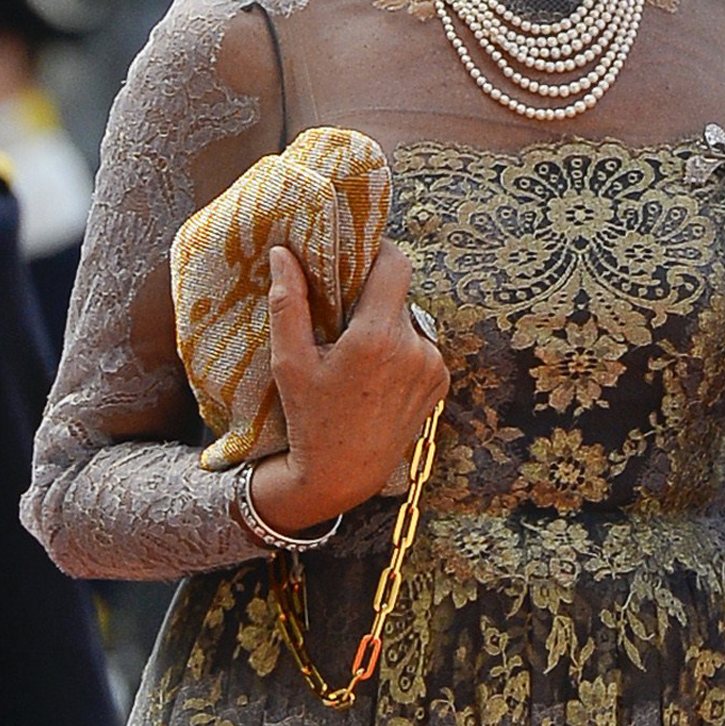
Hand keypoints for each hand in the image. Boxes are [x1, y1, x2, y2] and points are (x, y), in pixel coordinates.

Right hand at [248, 241, 448, 534]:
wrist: (343, 475)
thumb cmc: (309, 419)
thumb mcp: (290, 363)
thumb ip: (289, 303)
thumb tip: (284, 253)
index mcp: (377, 338)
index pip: (395, 265)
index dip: (378, 250)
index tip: (358, 251)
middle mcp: (415, 348)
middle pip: (399, 293)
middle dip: (373, 293)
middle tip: (344, 307)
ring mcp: (433, 367)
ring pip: (408, 320)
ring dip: (386, 323)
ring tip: (356, 349)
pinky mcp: (441, 382)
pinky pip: (420, 346)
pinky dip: (400, 348)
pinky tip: (375, 372)